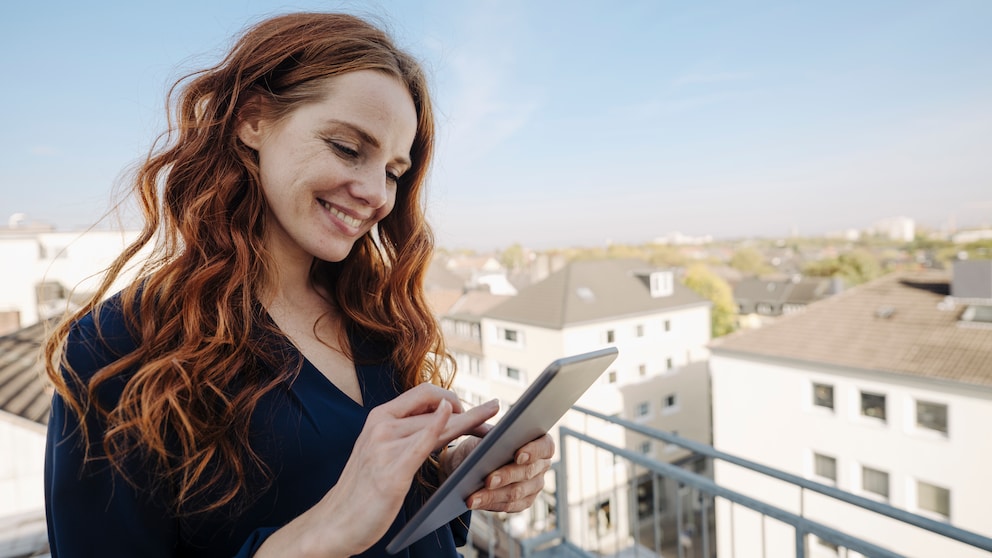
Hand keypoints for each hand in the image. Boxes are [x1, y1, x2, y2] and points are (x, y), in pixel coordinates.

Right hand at [255, 383, 498, 557]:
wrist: (334, 523)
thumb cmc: (363, 490)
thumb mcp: (381, 451)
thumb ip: (406, 433)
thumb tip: (441, 419)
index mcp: (379, 417)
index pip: (424, 392)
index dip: (452, 396)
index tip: (472, 410)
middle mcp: (381, 425)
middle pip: (436, 407)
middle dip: (470, 412)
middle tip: (495, 413)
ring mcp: (384, 447)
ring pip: (437, 425)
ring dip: (469, 423)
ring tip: (491, 428)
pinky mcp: (391, 472)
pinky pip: (422, 443)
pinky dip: (441, 427)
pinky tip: (456, 418)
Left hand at [447, 431, 554, 512]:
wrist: (471, 461)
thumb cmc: (482, 442)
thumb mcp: (485, 434)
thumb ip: (493, 436)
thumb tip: (492, 441)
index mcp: (540, 442)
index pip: (545, 446)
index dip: (533, 451)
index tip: (518, 455)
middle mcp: (541, 465)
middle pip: (528, 472)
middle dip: (506, 476)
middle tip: (488, 480)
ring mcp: (535, 485)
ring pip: (516, 492)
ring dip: (492, 495)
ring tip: (473, 497)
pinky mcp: (523, 502)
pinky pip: (508, 505)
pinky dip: (489, 504)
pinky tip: (474, 502)